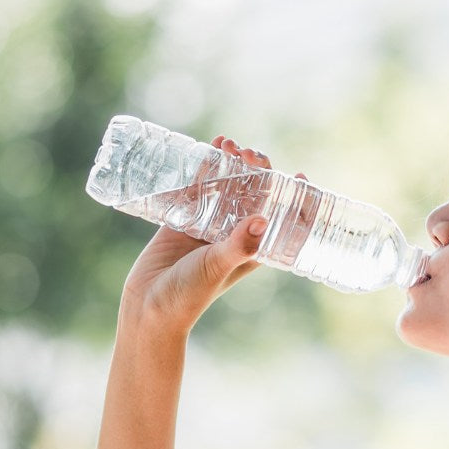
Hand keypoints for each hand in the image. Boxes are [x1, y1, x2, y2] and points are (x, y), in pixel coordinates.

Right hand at [118, 136, 307, 333]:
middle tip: (249, 153)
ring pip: (226, 186)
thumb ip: (238, 245)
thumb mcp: (217, 267)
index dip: (294, 198)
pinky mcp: (183, 219)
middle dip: (256, 170)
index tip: (300, 175)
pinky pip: (197, 188)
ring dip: (229, 163)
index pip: (281, 219)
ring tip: (227, 143)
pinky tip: (206, 149)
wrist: (148, 305)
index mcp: (252, 248)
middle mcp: (233, 234)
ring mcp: (208, 225)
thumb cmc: (189, 295)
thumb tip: (261, 220)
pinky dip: (203, 168)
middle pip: (253, 194)